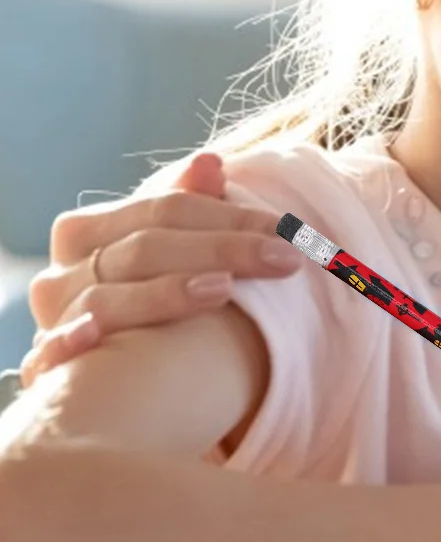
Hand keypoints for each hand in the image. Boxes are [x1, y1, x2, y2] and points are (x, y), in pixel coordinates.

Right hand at [23, 152, 296, 387]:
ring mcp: (56, 318)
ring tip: (224, 288)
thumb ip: (192, 205)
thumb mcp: (171, 250)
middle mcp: (63, 270)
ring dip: (167, 292)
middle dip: (223, 249)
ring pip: (109, 297)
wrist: (110, 381)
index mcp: (89, 230)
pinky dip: (74, 340)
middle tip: (286, 258)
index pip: (166, 209)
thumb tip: (211, 161)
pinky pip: (55, 350)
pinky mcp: (49, 364)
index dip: (232, 216)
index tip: (290, 231)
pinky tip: (99, 336)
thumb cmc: (150, 296)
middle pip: (147, 248)